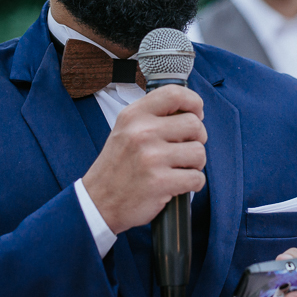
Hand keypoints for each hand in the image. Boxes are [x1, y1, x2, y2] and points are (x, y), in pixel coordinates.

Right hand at [81, 84, 206, 233]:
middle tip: (186, 149)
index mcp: (134, 115)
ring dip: (196, 163)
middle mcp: (142, 132)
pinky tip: (180, 184)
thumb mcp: (126, 130)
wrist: (98, 203)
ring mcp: (151, 158)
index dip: (193, 102)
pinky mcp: (160, 182)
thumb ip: (153, 116)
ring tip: (180, 168)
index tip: (197, 113)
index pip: (174, 93)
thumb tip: (191, 110)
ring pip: (199, 152)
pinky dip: (194, 183)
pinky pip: (197, 178)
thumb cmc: (118, 166)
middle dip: (197, 138)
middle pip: (194, 124)